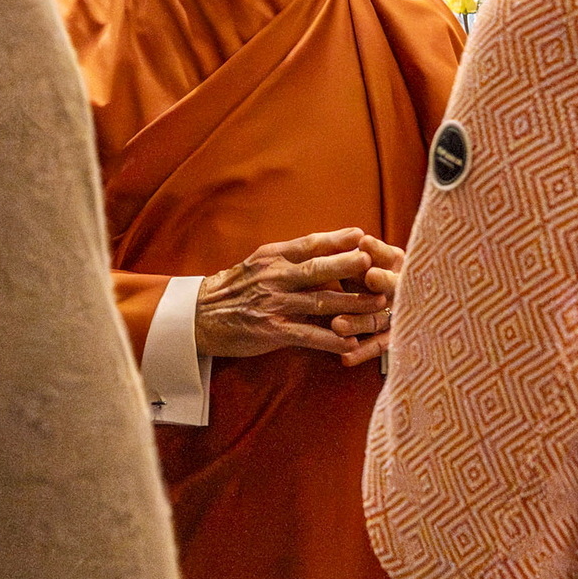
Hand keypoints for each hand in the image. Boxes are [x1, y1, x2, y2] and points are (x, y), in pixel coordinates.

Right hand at [195, 229, 393, 361]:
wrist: (199, 316)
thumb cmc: (235, 289)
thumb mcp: (258, 264)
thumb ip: (289, 257)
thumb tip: (326, 247)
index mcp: (273, 258)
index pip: (309, 244)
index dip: (337, 239)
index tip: (362, 235)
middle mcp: (275, 277)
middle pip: (319, 269)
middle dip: (350, 267)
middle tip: (376, 266)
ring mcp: (274, 304)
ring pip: (321, 302)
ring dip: (353, 305)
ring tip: (379, 306)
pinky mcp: (272, 330)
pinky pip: (308, 335)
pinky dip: (330, 339)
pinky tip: (350, 343)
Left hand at [331, 235, 406, 367]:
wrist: (367, 299)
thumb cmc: (357, 268)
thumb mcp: (357, 258)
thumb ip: (357, 254)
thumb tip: (358, 240)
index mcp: (395, 262)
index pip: (389, 255)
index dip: (378, 250)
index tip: (364, 243)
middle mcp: (402, 288)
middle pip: (394, 286)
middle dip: (383, 281)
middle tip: (370, 275)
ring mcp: (399, 314)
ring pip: (379, 318)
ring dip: (359, 321)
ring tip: (337, 325)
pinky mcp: (392, 337)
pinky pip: (378, 346)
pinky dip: (362, 352)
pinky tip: (346, 359)